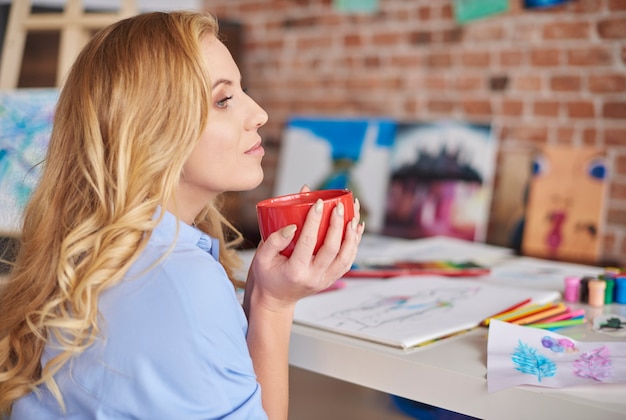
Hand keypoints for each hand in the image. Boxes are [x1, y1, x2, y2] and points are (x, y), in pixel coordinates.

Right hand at [245, 191, 362, 313]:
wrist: (276, 299)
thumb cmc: (267, 276)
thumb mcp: (261, 258)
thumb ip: (274, 240)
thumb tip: (293, 224)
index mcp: (295, 271)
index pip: (308, 242)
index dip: (314, 221)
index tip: (318, 203)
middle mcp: (313, 277)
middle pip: (332, 249)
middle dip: (338, 224)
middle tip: (339, 206)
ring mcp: (325, 280)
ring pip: (345, 257)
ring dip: (352, 235)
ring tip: (354, 215)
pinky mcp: (331, 279)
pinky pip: (348, 261)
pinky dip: (354, 244)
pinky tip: (356, 228)